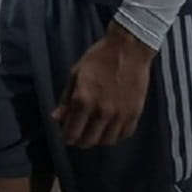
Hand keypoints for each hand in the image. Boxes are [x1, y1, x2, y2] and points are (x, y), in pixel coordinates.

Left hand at [53, 21, 152, 147]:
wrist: (127, 50)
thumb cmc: (97, 58)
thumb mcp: (75, 74)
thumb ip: (66, 99)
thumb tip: (56, 117)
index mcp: (83, 100)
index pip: (73, 131)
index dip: (67, 137)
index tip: (65, 137)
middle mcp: (102, 111)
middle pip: (89, 140)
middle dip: (80, 141)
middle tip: (77, 137)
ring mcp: (120, 114)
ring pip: (108, 140)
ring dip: (98, 140)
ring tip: (93, 134)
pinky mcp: (135, 113)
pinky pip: (125, 134)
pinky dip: (115, 136)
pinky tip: (109, 130)